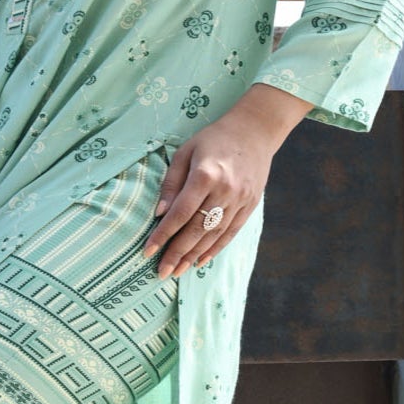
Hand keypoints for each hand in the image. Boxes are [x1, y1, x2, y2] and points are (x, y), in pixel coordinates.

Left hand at [143, 84, 308, 277]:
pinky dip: (214, 249)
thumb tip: (159, 214)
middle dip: (177, 253)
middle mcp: (225, 191)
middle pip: (197, 230)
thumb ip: (171, 183)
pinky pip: (230, 233)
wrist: (255, 131)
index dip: (163, 234)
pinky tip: (200, 261)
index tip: (148, 250)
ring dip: (193, 256)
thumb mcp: (185, 152)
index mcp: (206, 175)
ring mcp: (240, 201)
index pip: (181, 213)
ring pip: (213, 236)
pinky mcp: (250, 206)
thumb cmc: (214, 139)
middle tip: (161, 272)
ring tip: (177, 271)